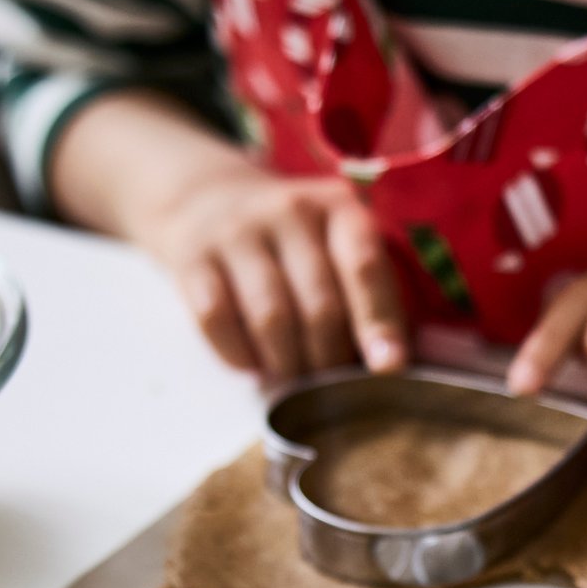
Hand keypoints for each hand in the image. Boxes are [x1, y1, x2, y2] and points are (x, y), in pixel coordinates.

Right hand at [140, 161, 408, 380]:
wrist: (209, 200)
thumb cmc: (298, 248)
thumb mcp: (341, 250)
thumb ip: (375, 298)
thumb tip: (394, 366)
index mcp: (340, 208)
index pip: (364, 267)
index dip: (378, 322)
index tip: (388, 368)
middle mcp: (289, 209)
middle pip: (319, 306)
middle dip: (330, 360)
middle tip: (332, 387)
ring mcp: (237, 230)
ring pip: (271, 318)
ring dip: (288, 365)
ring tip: (294, 382)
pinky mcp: (192, 256)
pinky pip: (217, 320)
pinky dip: (239, 356)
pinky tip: (253, 365)